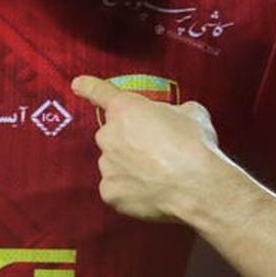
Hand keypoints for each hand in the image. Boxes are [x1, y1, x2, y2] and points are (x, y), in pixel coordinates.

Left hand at [71, 75, 220, 221]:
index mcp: (126, 109)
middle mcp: (109, 135)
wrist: (197, 186)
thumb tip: (172, 118)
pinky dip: (129, 190)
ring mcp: (107, 165)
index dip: (88, 87)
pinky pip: (116, 188)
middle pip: (113, 134)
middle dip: (130, 140)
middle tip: (157, 150)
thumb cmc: (195, 146)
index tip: (77, 84)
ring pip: (114, 162)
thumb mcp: (190, 112)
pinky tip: (150, 191)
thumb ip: (170, 111)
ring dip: (130, 166)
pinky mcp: (109, 192)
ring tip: (158, 174)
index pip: (100, 92)